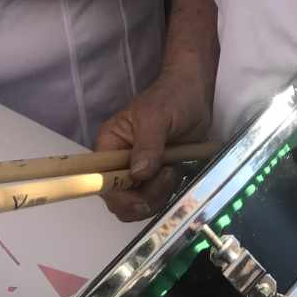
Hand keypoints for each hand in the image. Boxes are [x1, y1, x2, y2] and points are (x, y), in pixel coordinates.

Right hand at [95, 66, 212, 221]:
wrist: (195, 94)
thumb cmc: (172, 98)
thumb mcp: (157, 116)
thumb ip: (148, 145)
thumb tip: (139, 174)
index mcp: (109, 146)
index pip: (101, 182)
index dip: (118, 196)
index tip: (142, 196)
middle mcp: (119, 163)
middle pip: (120, 200)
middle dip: (144, 198)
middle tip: (168, 175)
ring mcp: (139, 172)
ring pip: (140, 203)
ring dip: (159, 195)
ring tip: (174, 169)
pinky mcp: (156, 177)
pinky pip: (157, 199)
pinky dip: (168, 194)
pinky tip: (179, 172)